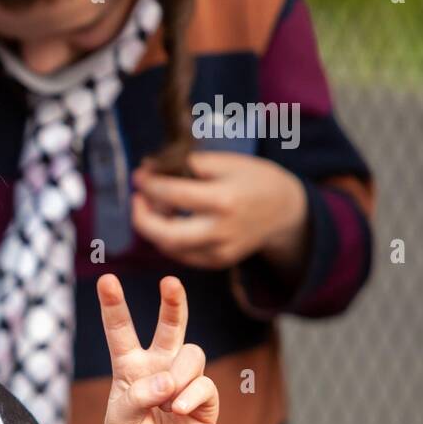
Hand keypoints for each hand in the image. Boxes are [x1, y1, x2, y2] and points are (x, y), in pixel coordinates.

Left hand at [97, 274, 218, 423]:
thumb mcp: (120, 420)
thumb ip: (139, 395)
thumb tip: (169, 381)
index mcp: (129, 367)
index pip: (121, 331)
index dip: (115, 306)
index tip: (106, 280)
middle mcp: (158, 368)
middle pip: (171, 327)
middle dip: (174, 303)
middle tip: (170, 282)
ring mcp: (183, 383)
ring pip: (192, 354)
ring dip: (179, 373)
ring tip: (167, 399)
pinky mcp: (205, 401)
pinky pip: (204, 384)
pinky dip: (189, 395)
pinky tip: (177, 411)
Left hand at [132, 151, 307, 271]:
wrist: (285, 211)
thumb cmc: (254, 179)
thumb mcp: (227, 162)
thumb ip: (188, 164)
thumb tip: (150, 168)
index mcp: (224, 200)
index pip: (174, 194)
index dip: (150, 184)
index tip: (139, 174)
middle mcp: (221, 230)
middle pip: (165, 234)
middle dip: (142, 217)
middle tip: (137, 198)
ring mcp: (220, 251)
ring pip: (169, 247)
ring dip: (152, 227)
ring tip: (154, 205)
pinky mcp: (218, 261)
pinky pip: (181, 254)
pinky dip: (167, 238)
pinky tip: (168, 220)